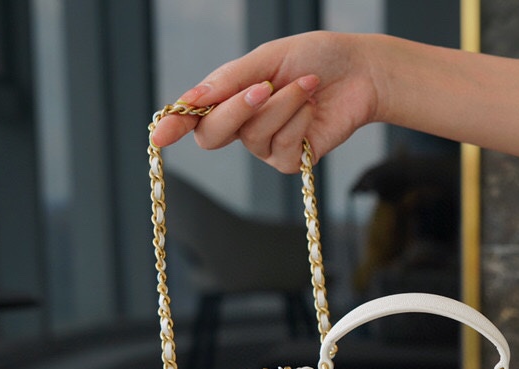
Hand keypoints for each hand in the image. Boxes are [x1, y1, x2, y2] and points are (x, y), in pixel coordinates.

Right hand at [150, 31, 375, 172]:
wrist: (359, 72)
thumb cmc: (313, 59)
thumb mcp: (266, 59)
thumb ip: (228, 80)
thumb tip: (190, 101)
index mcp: (230, 95)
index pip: (193, 116)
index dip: (174, 125)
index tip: (159, 136)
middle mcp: (243, 124)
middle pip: (212, 136)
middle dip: (234, 110)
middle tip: (262, 87)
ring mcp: (266, 145)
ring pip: (253, 137)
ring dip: (281, 106)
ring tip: (305, 86)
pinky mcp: (292, 159)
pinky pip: (282, 148)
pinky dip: (298, 122)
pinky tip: (312, 108)